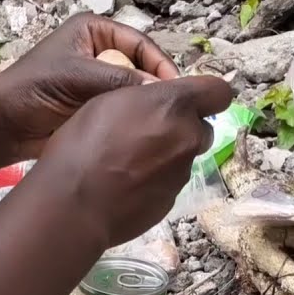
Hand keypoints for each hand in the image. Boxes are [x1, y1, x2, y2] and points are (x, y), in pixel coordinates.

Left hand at [0, 13, 180, 159]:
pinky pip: (123, 110)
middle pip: (142, 67)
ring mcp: (98, 81)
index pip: (140, 43)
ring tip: (161, 122)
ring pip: (134, 91)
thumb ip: (121, 80)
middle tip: (172, 109)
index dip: (160, 64)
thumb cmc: (34, 89)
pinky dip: (133, 119)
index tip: (175, 88)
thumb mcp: (79, 77)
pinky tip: (145, 132)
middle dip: (154, 86)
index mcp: (94, 32)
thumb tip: (160, 91)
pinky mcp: (96, 107)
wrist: (5, 125)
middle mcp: (100, 52)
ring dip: (144, 105)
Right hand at [20, 75, 232, 248]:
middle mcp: (187, 138)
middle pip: (201, 128)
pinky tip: (127, 185)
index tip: (187, 100)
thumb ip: (148, 98)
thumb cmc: (83, 142)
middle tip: (147, 133)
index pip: (218, 92)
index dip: (207, 94)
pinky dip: (155, 181)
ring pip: (184, 157)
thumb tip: (163, 108)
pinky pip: (169, 183)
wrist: (74, 203)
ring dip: (166, 156)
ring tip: (129, 163)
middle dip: (182, 128)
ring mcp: (182, 173)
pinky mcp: (172, 201)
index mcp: (174, 105)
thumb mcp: (110, 99)